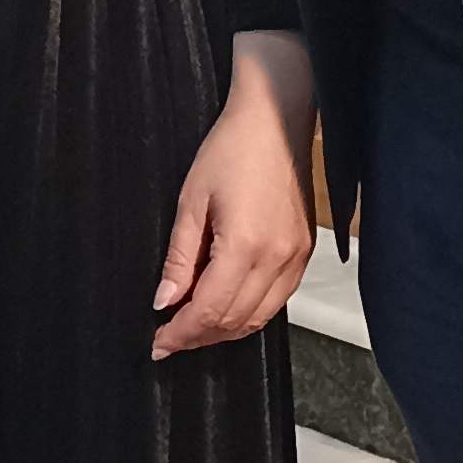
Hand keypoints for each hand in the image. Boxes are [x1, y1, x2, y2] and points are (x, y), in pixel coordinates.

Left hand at [153, 29, 316, 362]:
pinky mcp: (303, 252)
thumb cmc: (231, 149)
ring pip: (259, 318)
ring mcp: (296, 257)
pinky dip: (249, 313)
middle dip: (199, 337)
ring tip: (192, 326)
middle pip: (236, 322)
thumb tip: (165, 301)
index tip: (158, 343)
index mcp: (247, 246)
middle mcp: (278, 259)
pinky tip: (225, 306)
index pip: (210, 310)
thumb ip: (179, 258)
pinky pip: (276, 300)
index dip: (181, 333)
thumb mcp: (191, 201)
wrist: (275, 120)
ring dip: (224, 330)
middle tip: (169, 338)